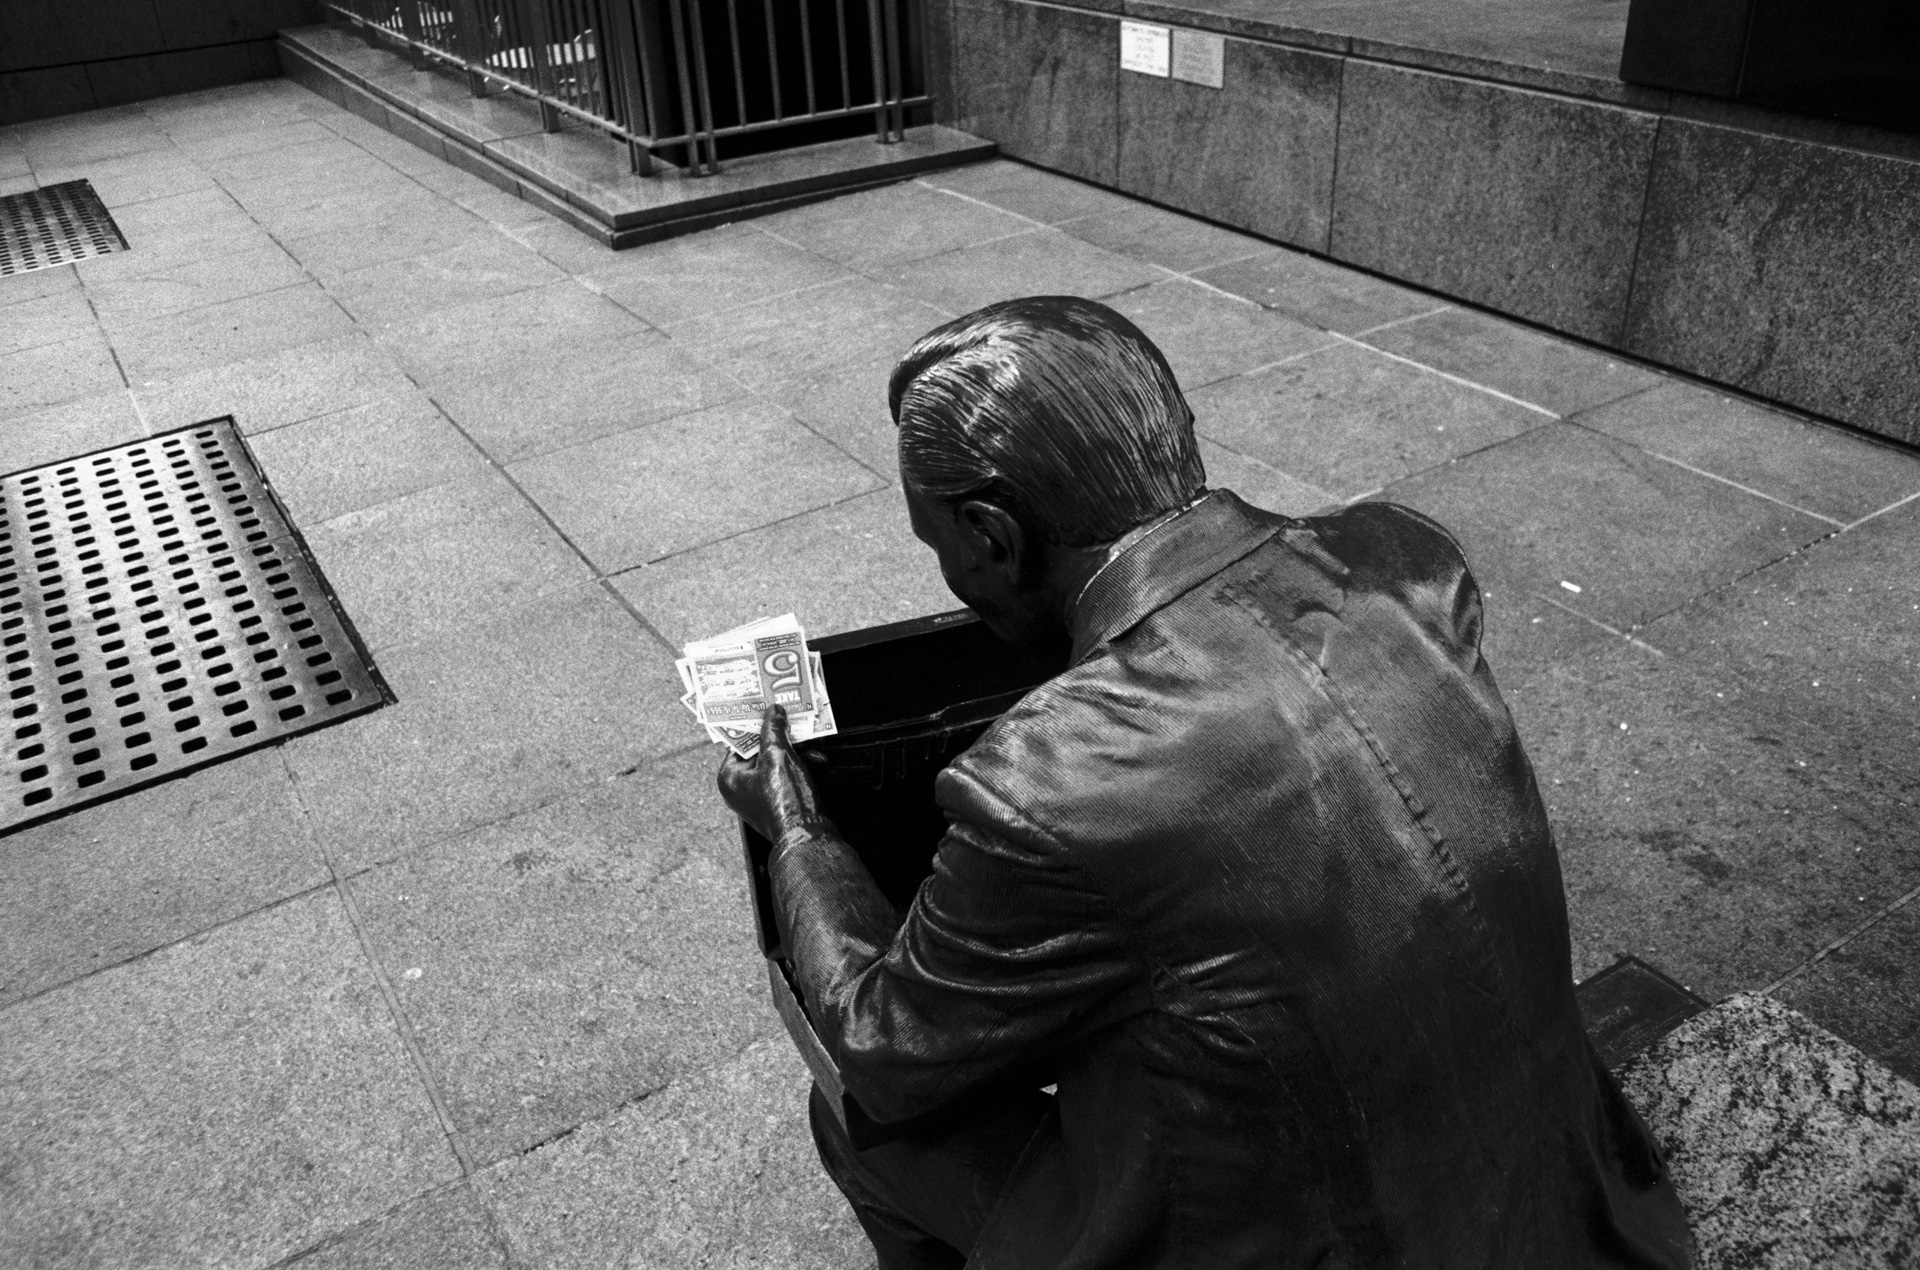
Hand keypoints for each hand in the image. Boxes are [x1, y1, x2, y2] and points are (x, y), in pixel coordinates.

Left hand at [716, 704, 829, 843]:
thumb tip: (773, 712)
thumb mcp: (778, 756)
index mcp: (730, 778)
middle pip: (761, 751)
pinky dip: (801, 767)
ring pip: (778, 763)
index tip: (766, 711)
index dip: (755, 725)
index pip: (739, 741)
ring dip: (797, 752)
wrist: (809, 835)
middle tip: (792, 722)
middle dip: (782, 739)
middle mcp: (741, 789)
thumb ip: (773, 730)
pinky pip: (788, 776)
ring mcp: (761, 797)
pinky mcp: (780, 802)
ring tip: (811, 744)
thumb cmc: (786, 804)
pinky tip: (815, 761)